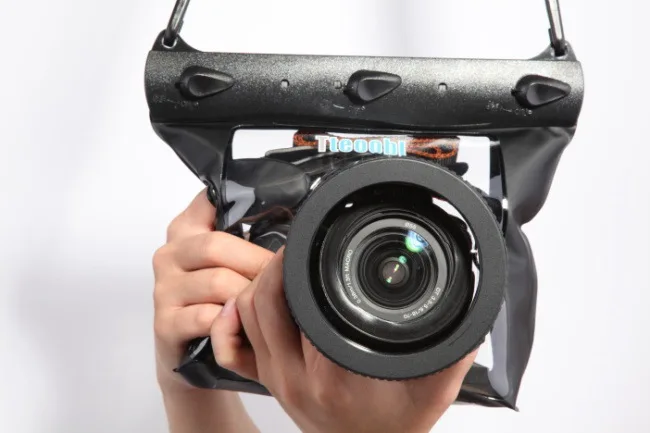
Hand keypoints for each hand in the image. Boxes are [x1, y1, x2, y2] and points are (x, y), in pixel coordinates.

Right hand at [152, 189, 270, 432]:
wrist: (191, 356)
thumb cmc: (219, 302)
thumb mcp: (230, 264)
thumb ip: (246, 237)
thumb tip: (298, 222)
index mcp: (186, 230)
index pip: (210, 201)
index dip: (242, 206)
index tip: (274, 216)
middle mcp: (170, 255)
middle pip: (216, 246)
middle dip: (257, 264)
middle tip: (284, 278)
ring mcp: (164, 289)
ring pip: (217, 282)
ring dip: (249, 296)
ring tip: (269, 304)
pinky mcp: (165, 324)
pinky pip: (207, 317)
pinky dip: (232, 322)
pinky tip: (246, 326)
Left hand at [212, 248, 477, 432]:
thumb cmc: (398, 424)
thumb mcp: (434, 383)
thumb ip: (450, 343)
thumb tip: (466, 302)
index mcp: (332, 372)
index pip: (294, 299)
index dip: (295, 260)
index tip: (311, 241)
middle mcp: (295, 378)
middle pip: (261, 300)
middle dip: (275, 263)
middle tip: (297, 245)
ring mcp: (277, 381)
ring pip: (243, 315)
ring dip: (257, 283)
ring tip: (283, 264)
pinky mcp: (268, 383)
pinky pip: (233, 347)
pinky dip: (233, 319)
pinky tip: (249, 300)